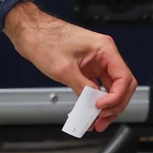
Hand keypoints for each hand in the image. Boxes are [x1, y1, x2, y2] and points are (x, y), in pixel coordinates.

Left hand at [2, 2, 136, 131]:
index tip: (101, 107)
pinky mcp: (85, 68)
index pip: (123, 78)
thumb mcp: (64, 68)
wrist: (28, 32)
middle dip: (114, 105)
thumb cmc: (44, 39)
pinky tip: (88, 111)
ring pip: (110, 88)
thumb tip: (93, 104)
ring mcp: (95, 62)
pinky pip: (97, 87)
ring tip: (96, 121)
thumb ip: (82, 87)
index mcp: (104, 48)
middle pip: (121, 85)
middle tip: (101, 120)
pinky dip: (94, 100)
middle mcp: (103, 54)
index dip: (116, 97)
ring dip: (106, 106)